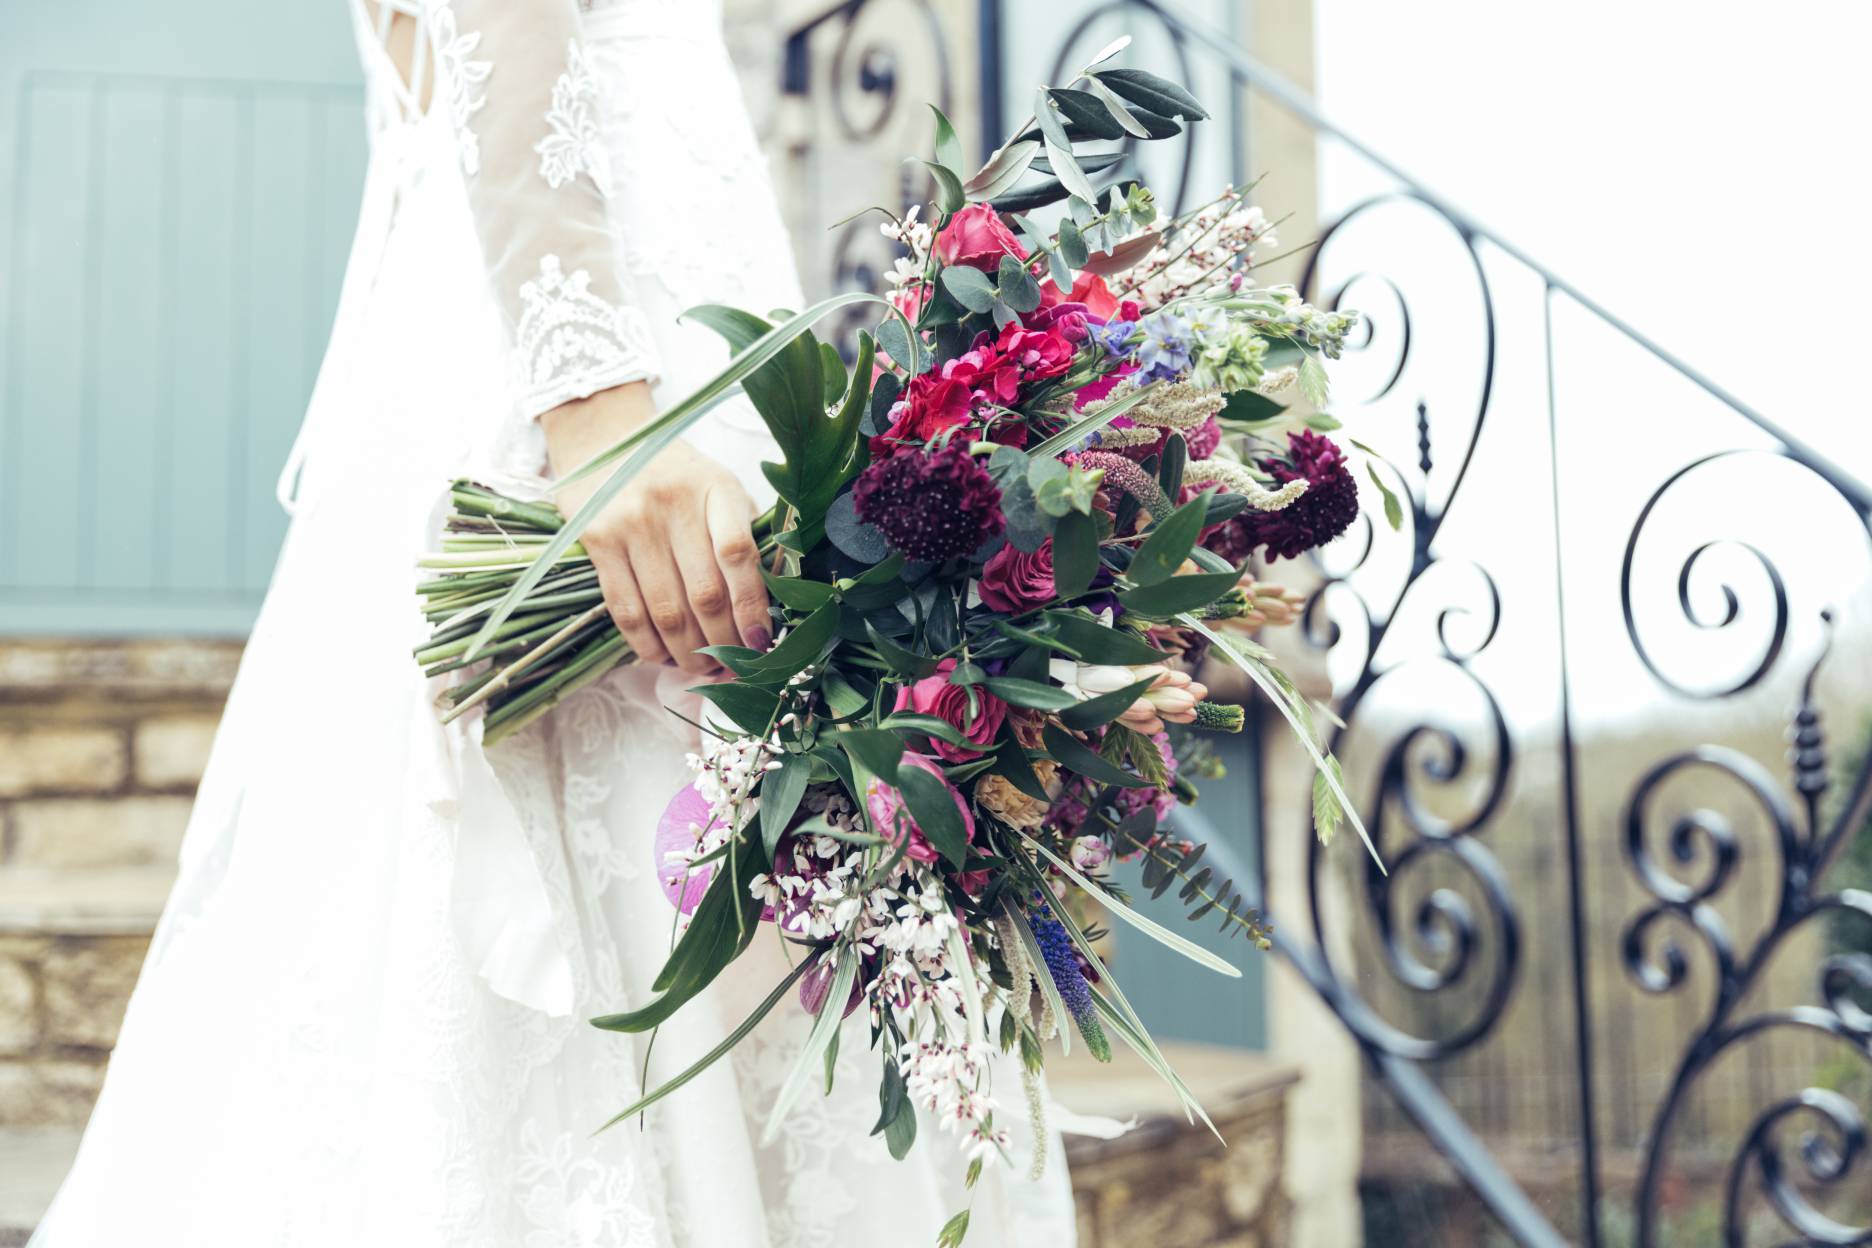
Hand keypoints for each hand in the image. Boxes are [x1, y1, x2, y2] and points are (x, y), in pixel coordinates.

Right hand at [541, 385, 770, 673]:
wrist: (604, 438)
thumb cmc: (676, 473)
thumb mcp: (720, 487)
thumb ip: (746, 535)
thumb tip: (767, 607)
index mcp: (716, 488)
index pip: (738, 556)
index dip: (752, 607)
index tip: (761, 642)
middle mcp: (672, 504)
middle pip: (704, 595)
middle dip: (723, 643)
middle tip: (734, 668)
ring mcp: (630, 523)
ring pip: (666, 611)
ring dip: (688, 653)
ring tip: (703, 669)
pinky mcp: (596, 541)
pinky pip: (626, 610)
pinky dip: (648, 645)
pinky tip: (664, 657)